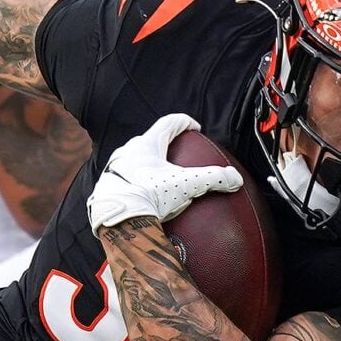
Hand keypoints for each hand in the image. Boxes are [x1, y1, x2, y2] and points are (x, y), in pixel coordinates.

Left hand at [87, 113, 239, 231]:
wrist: (115, 218)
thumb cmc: (149, 195)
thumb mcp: (186, 185)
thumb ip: (213, 179)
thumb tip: (234, 179)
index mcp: (148, 144)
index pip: (169, 123)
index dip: (184, 123)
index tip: (194, 128)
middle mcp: (128, 151)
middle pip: (150, 140)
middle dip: (164, 144)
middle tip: (177, 152)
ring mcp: (114, 169)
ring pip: (134, 159)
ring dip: (147, 163)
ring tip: (158, 175)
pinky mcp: (106, 187)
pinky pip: (124, 180)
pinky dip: (136, 183)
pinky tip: (142, 196)